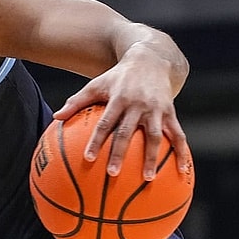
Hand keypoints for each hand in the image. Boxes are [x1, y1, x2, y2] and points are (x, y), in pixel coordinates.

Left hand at [53, 58, 189, 180]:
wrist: (151, 59)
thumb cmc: (117, 77)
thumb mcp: (96, 84)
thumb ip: (76, 102)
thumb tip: (56, 117)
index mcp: (118, 99)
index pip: (105, 123)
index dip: (96, 141)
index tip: (88, 159)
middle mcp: (138, 105)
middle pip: (127, 133)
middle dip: (120, 154)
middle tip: (112, 174)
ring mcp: (156, 110)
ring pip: (156, 137)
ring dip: (152, 158)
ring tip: (148, 179)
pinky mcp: (171, 112)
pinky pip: (178, 135)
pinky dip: (182, 152)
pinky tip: (181, 170)